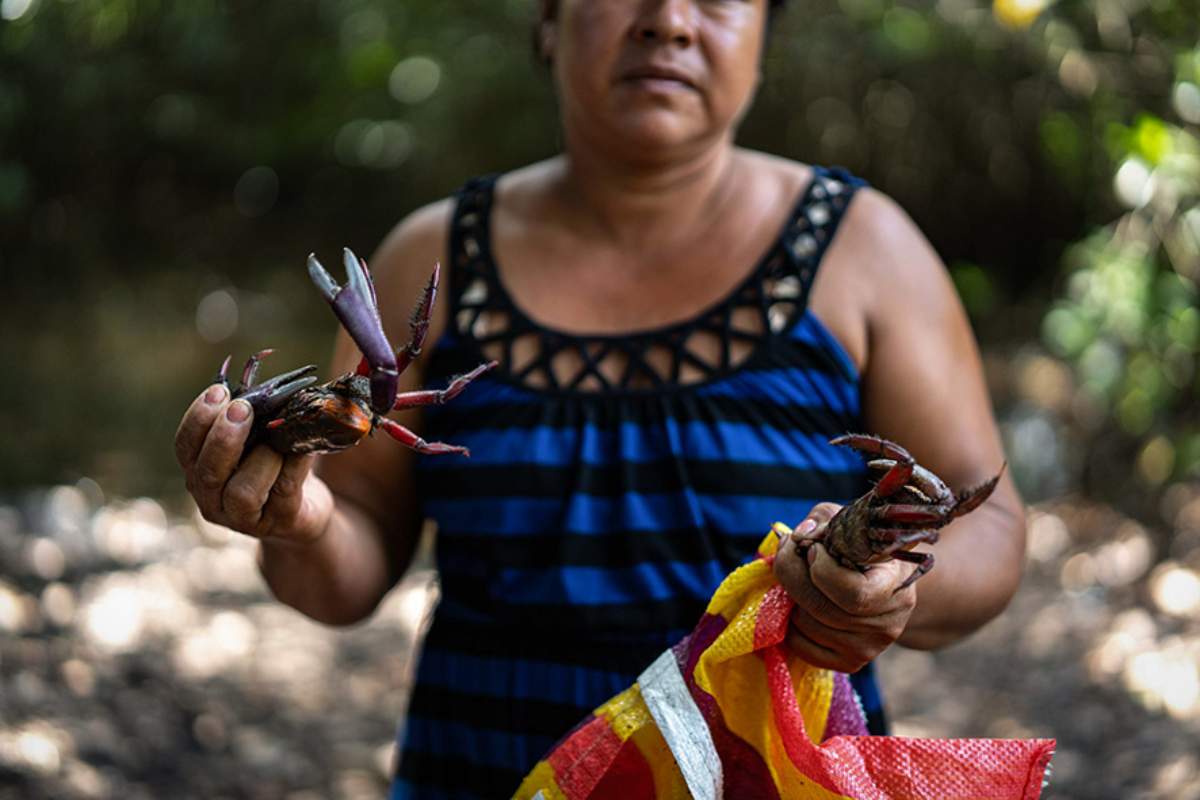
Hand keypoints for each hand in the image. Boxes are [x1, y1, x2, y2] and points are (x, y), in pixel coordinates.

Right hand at [175, 384, 332, 543]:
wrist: (306, 509)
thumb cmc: (274, 465)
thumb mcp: (256, 441)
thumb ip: (250, 420)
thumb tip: (260, 389)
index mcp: (199, 473)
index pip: (185, 447)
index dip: (198, 419)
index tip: (218, 392)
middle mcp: (213, 500)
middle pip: (207, 472)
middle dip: (223, 437)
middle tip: (241, 409)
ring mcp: (245, 518)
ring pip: (242, 492)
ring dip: (260, 459)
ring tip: (276, 441)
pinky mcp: (280, 522)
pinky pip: (283, 493)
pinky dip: (292, 466)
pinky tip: (302, 448)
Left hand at [772, 502, 917, 672]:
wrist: (885, 586)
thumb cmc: (862, 548)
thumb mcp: (850, 523)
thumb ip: (823, 520)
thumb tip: (799, 536)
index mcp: (895, 586)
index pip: (852, 593)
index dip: (821, 569)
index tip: (813, 548)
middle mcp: (887, 624)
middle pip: (820, 608)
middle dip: (792, 575)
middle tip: (788, 553)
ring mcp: (869, 648)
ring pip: (806, 625)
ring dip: (789, 597)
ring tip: (798, 578)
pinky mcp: (849, 663)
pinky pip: (801, 647)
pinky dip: (789, 624)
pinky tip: (798, 604)